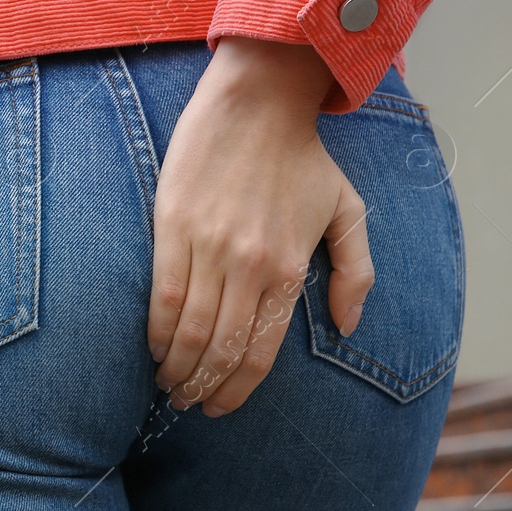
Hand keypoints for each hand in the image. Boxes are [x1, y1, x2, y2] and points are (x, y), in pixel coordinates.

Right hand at [148, 36, 374, 415]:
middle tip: (189, 404)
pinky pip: (163, 297)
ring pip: (189, 331)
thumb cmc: (303, 157)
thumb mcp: (348, 210)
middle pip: (220, 349)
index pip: (259, 350)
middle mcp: (249, 266)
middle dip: (202, 387)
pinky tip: (155, 349)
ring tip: (169, 385)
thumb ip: (356, 272)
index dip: (237, 389)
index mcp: (289, 268)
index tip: (221, 407)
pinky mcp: (173, 230)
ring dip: (176, 367)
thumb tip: (347, 325)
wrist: (257, 103)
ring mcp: (209, 249)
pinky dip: (157, 332)